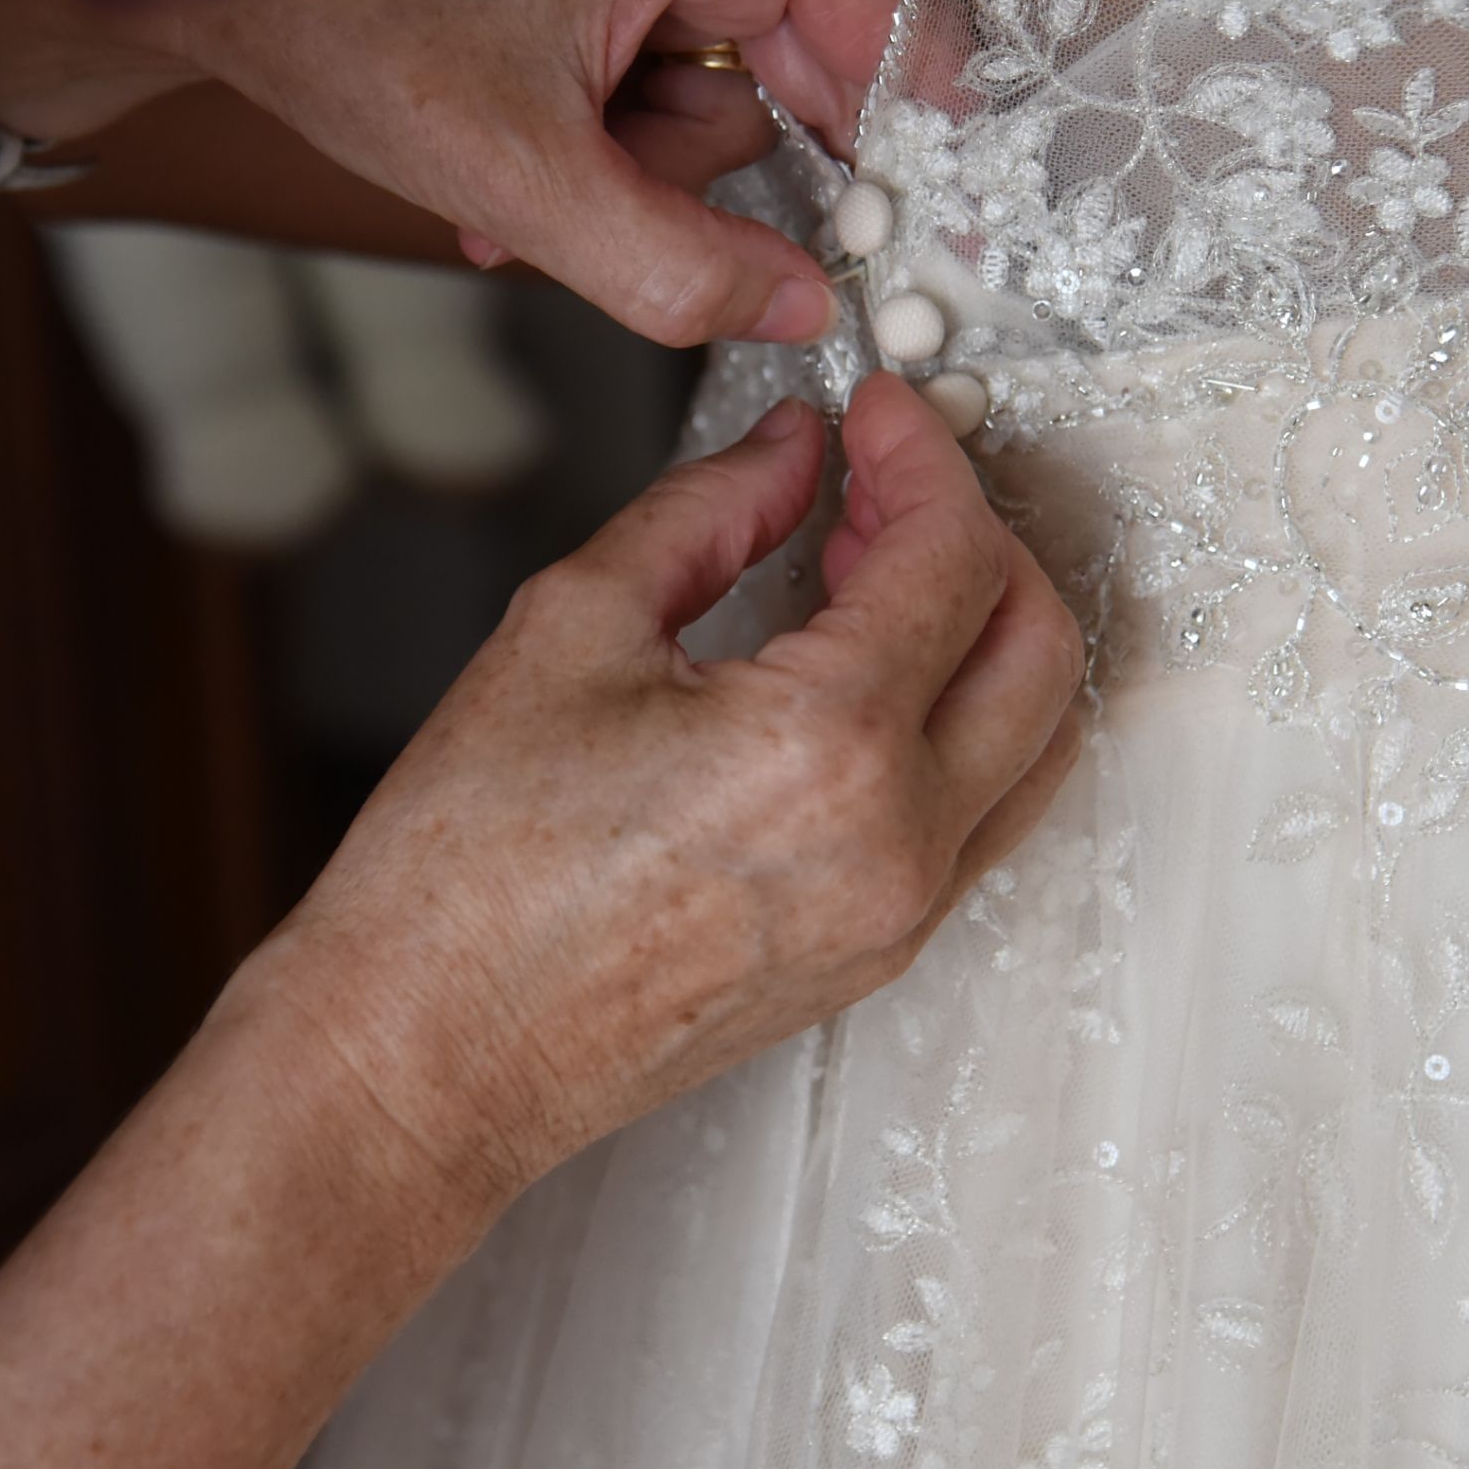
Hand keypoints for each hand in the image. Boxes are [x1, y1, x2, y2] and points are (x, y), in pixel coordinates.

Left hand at [156, 0, 902, 344]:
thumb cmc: (344, 7)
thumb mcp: (520, 175)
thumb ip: (677, 265)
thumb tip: (802, 308)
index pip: (892, 24)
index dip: (921, 144)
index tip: (937, 248)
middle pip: (800, 69)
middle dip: (698, 169)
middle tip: (623, 218)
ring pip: (715, 87)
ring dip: (629, 164)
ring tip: (519, 175)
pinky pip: (652, 61)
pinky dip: (594, 131)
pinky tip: (507, 163)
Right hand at [273, 373, 1083, 1218]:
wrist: (429, 1055)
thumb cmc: (465, 881)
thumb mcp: (572, 629)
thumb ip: (707, 511)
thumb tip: (789, 454)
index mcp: (830, 749)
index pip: (952, 555)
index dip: (923, 453)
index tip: (877, 413)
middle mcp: (897, 841)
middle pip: (1038, 640)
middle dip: (975, 530)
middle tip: (881, 479)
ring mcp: (901, 911)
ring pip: (1036, 733)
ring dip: (984, 626)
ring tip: (870, 567)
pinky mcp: (879, 953)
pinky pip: (983, 809)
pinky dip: (960, 715)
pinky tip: (863, 668)